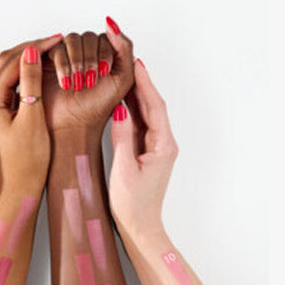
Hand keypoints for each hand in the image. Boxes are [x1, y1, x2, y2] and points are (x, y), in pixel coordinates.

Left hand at [0, 34, 62, 194]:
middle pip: (6, 63)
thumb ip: (31, 83)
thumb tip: (32, 52)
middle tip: (55, 40)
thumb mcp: (32, 117)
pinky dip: (27, 74)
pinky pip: (12, 85)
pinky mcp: (1, 114)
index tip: (56, 39)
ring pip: (8, 72)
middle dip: (30, 48)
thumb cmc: (27, 161)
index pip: (11, 63)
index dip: (35, 47)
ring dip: (28, 59)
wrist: (21, 186)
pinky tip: (44, 71)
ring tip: (52, 51)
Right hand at [41, 17, 133, 137]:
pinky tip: (65, 82)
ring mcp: (68, 55)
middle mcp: (88, 53)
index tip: (103, 74)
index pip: (107, 37)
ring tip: (77, 83)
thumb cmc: (97, 108)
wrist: (73, 125)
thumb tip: (111, 23)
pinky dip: (62, 64)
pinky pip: (56, 48)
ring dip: (76, 61)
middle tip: (89, 82)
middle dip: (90, 59)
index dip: (104, 54)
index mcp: (108, 55)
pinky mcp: (50, 60)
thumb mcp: (123, 78)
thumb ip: (124, 48)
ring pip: (72, 39)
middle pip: (88, 37)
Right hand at [109, 59, 178, 236]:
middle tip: (126, 56)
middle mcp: (164, 142)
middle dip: (140, 80)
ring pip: (147, 111)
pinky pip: (141, 122)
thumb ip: (122, 137)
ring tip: (121, 70)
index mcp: (163, 145)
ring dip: (135, 91)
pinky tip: (121, 98)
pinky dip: (132, 108)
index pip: (154, 105)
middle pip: (152, 103)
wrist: (140, 227)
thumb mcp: (123, 169)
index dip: (144, 81)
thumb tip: (120, 109)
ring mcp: (157, 146)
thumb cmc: (132, 204)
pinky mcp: (148, 151)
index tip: (133, 60)